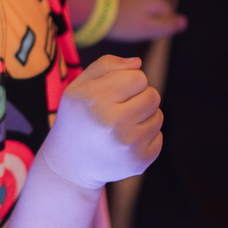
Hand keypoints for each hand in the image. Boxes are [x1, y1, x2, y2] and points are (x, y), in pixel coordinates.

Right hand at [40, 55, 163, 189]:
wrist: (68, 164)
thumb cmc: (77, 117)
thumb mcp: (79, 86)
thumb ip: (105, 65)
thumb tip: (137, 63)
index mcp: (95, 99)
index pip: (138, 77)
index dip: (127, 82)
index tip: (112, 93)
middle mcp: (111, 123)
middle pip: (153, 95)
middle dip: (138, 99)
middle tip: (118, 110)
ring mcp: (127, 145)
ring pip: (158, 116)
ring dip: (142, 118)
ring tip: (120, 126)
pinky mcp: (139, 161)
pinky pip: (159, 136)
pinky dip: (144, 138)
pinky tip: (124, 143)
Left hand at [109, 0, 186, 41]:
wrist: (92, 7)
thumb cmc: (121, 21)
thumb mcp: (147, 28)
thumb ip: (167, 25)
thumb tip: (184, 22)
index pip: (167, 14)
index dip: (155, 26)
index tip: (139, 28)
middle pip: (155, 8)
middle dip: (146, 18)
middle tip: (129, 26)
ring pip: (143, 4)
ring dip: (136, 13)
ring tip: (122, 20)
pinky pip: (132, 0)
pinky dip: (127, 8)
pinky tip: (116, 14)